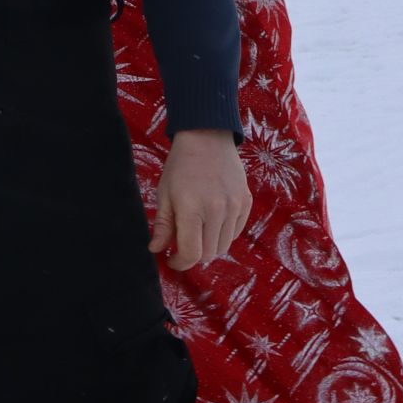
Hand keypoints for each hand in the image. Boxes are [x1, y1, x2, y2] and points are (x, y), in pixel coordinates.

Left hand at [150, 130, 251, 269]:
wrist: (207, 138)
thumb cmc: (180, 167)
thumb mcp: (164, 194)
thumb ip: (162, 225)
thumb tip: (156, 250)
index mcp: (192, 209)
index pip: (191, 254)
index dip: (179, 263)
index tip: (172, 260)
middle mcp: (217, 210)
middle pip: (208, 254)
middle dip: (193, 255)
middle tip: (182, 244)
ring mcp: (234, 206)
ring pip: (223, 246)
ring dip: (208, 246)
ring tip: (197, 231)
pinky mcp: (246, 202)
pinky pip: (235, 232)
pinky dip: (222, 234)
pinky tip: (211, 222)